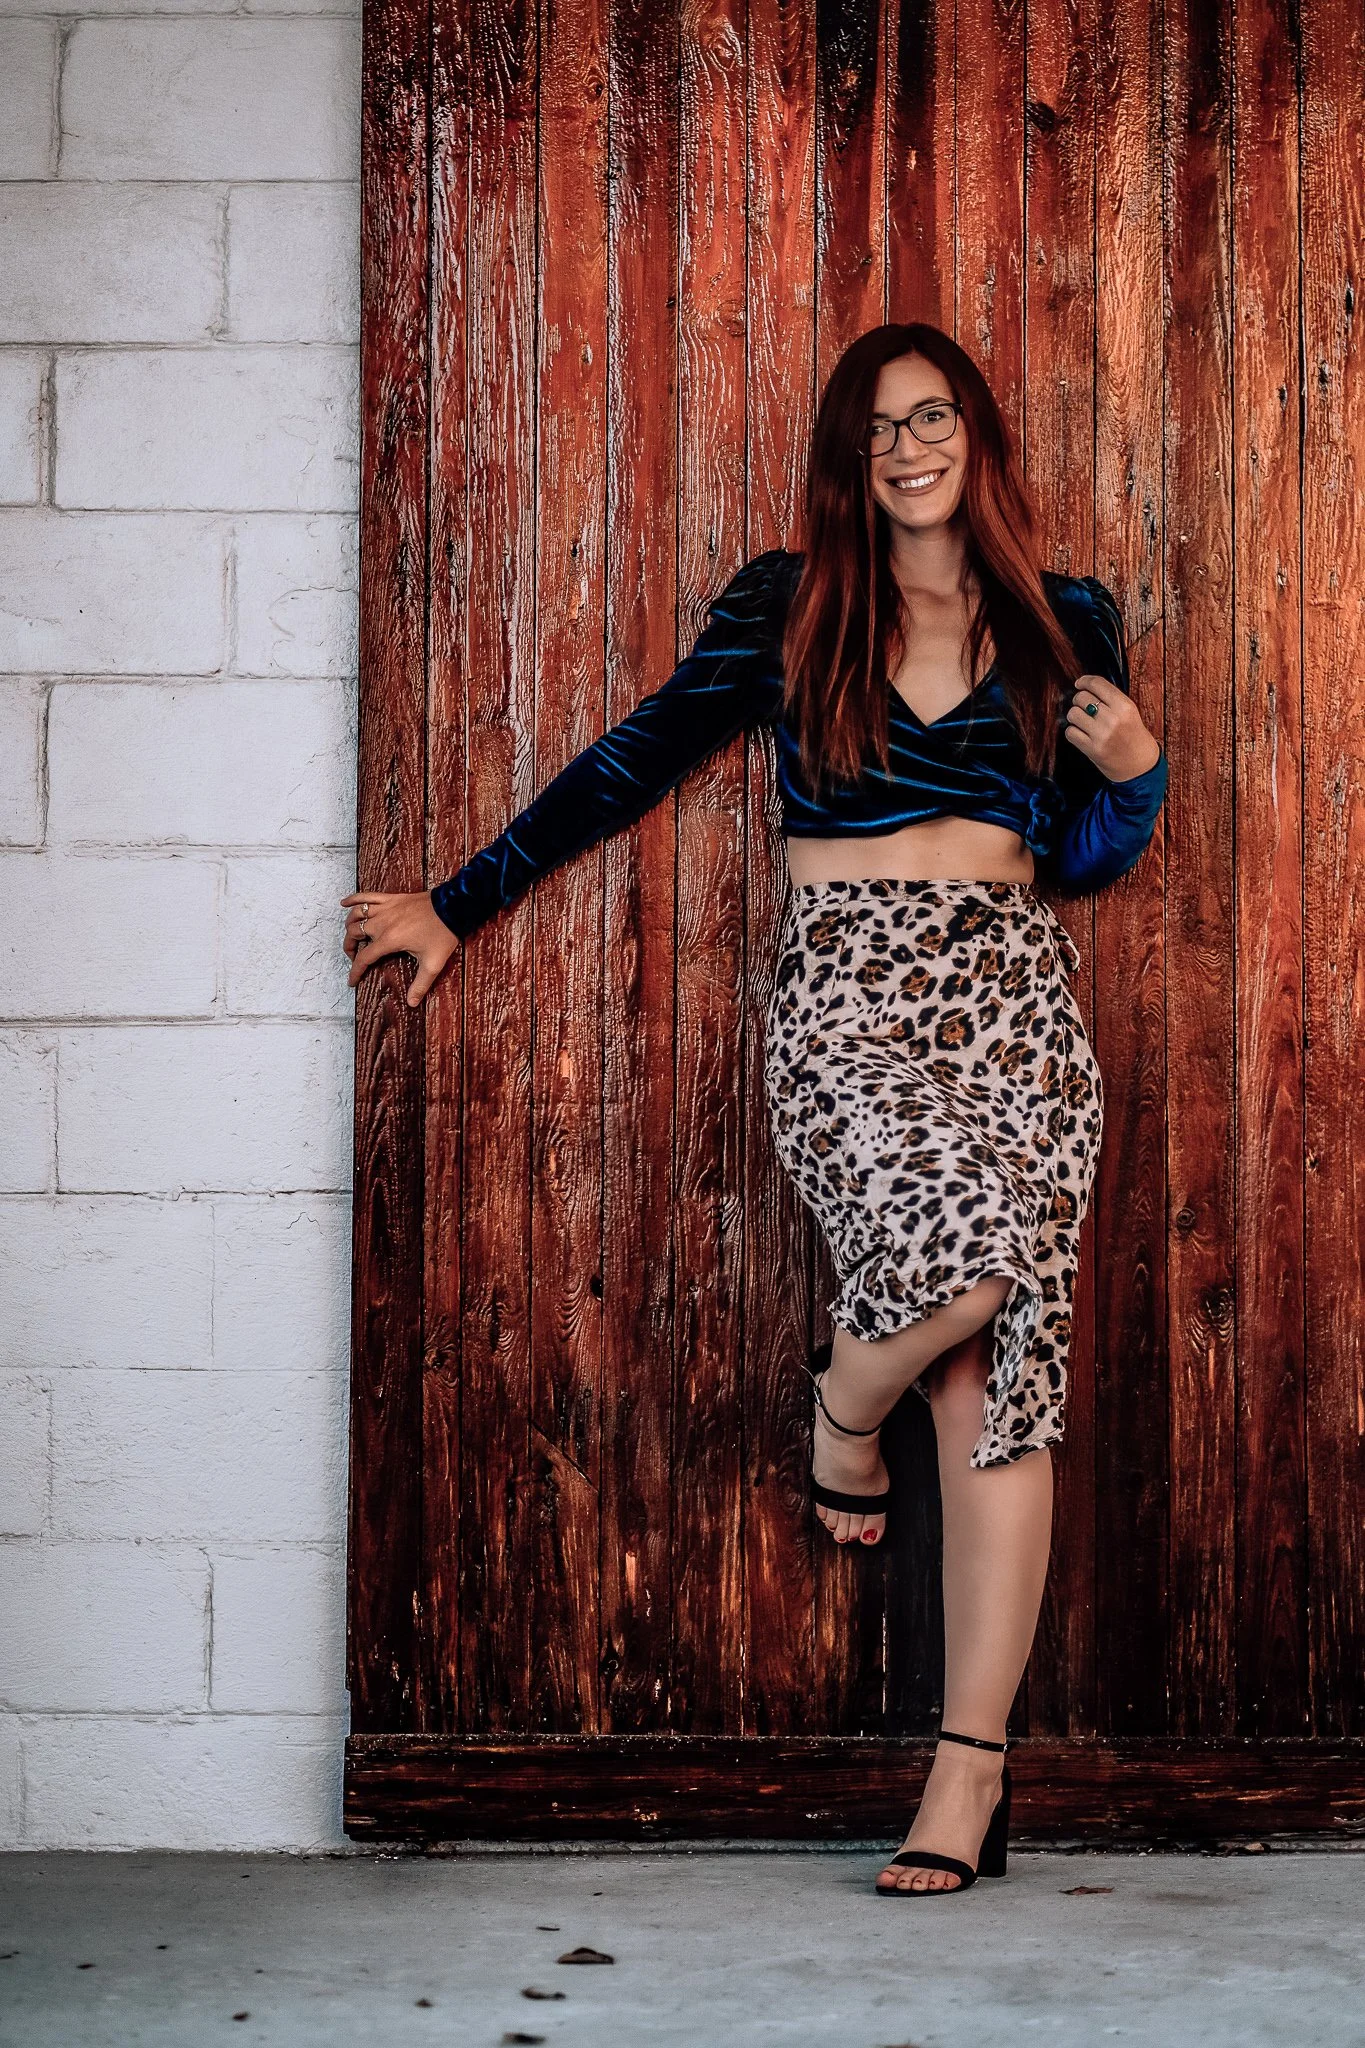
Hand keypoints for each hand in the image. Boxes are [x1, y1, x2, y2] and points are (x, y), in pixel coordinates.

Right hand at [341, 891, 459, 1006]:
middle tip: (354, 957)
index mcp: (389, 940)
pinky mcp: (391, 898)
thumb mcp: (433, 964)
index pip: (365, 958)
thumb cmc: (443, 934)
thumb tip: (412, 1003)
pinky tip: (344, 903)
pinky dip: (353, 899)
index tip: (351, 981)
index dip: (355, 971)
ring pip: (356, 915)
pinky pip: (367, 895)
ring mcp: (386, 908)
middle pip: (354, 934)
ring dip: (350, 926)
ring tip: (352, 935)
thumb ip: (420, 985)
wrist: (453, 908)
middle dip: (349, 947)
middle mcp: (382, 923)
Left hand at [1062, 672, 1162, 782]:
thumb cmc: (1133, 736)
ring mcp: (1101, 735)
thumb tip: (1085, 686)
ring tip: (1083, 721)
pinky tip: (1081, 733)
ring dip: (1074, 716)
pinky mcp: (1092, 749)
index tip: (1079, 683)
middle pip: (1081, 697)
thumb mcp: (1129, 712)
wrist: (1139, 766)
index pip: (1097, 684)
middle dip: (1079, 700)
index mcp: (1125, 706)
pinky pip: (1070, 732)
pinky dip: (1073, 732)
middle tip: (1083, 706)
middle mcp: (1113, 719)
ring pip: (1073, 714)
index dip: (1084, 681)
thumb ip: (1110, 699)